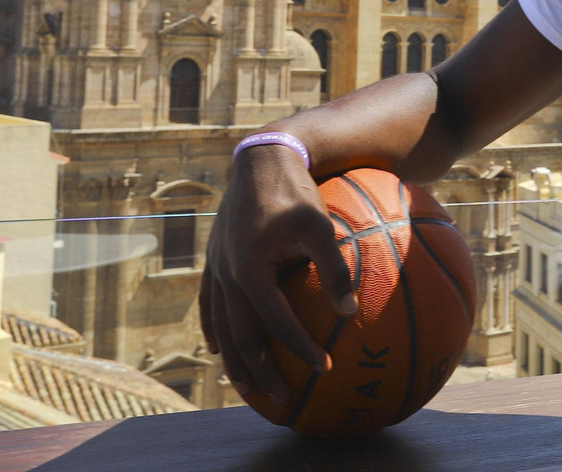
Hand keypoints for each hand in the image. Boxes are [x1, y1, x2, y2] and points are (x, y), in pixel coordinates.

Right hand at [200, 144, 356, 404]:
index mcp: (250, 269)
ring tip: (248, 388)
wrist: (260, 160)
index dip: (300, 347)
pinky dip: (216, 329)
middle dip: (259, 372)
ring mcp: (216, 268)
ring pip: (222, 326)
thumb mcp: (320, 225)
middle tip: (280, 401)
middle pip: (241, 336)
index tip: (325, 367)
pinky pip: (210, 305)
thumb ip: (334, 268)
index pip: (276, 322)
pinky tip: (220, 347)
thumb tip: (351, 311)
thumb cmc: (296, 191)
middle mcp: (227, 274)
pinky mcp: (214, 260)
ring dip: (235, 360)